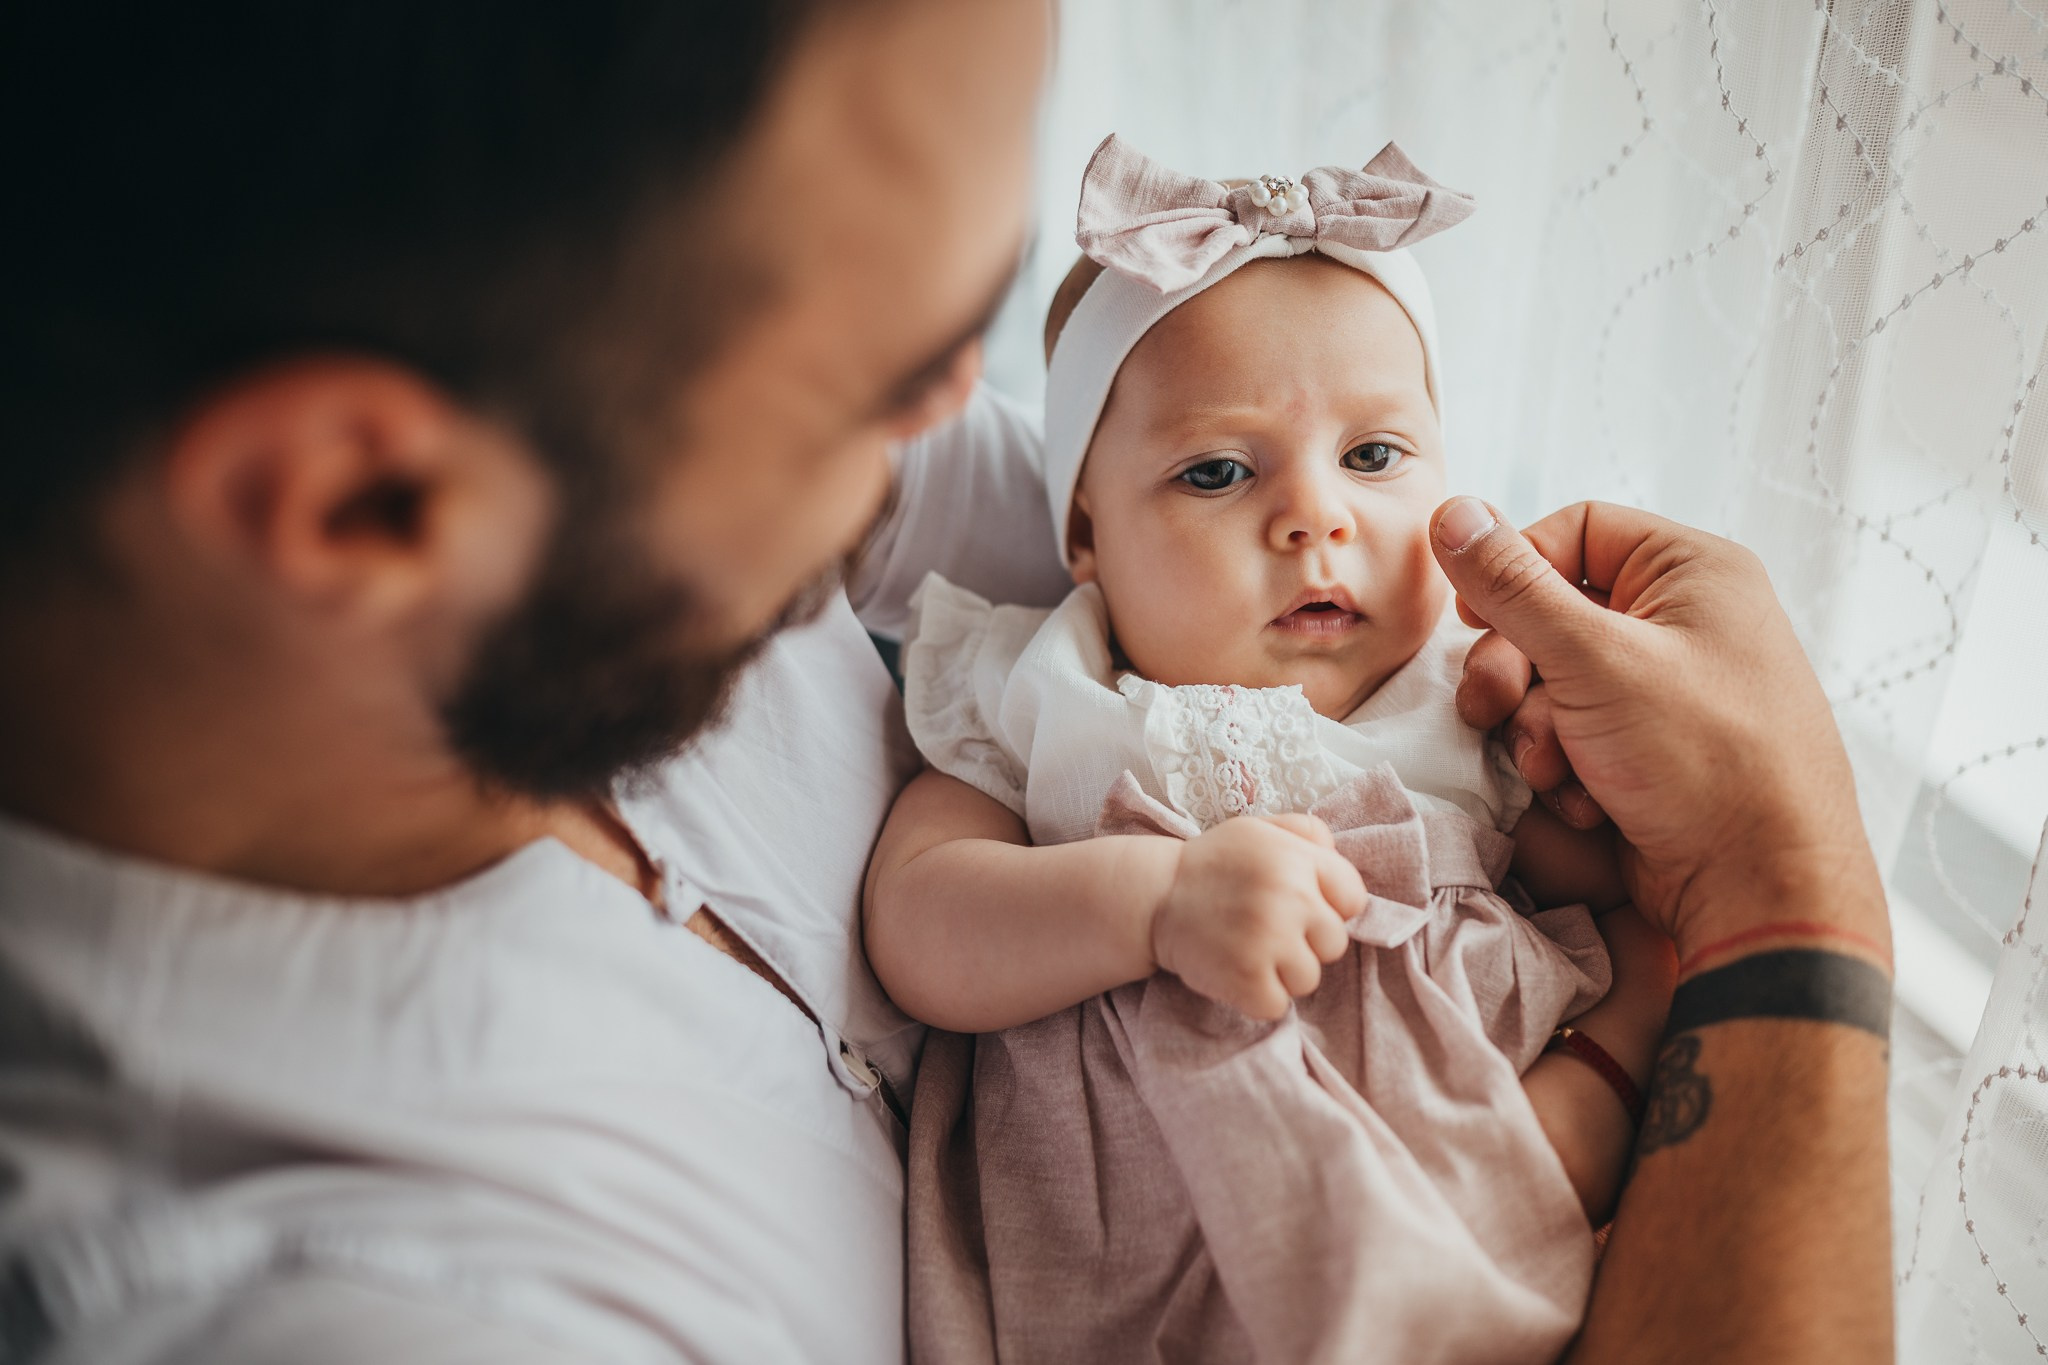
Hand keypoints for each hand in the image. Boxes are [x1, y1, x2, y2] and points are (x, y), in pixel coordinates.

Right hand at [1151, 814, 1367, 1019]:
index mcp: (1297, 859)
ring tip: (1249, 951)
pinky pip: (1277, 1005)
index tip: (1299, 908)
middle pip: (1335, 944)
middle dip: (1306, 943)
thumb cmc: (1213, 864)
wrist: (1153, 896)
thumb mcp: (1259, 829)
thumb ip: (1306, 832)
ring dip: (1282, 973)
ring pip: (1309, 979)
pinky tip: (1236, 971)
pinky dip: (1256, 996)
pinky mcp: (1246, 979)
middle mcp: (1289, 898)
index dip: (1328, 906)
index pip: (1353, 899)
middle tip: (1267, 932)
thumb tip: (1338, 855)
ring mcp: (1268, 941)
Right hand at [1429, 498, 1884, 952]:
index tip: (1474, 618)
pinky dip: (1566, 767)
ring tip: (1553, 770)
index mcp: (1694, 572)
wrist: (1761, 890)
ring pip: (1556, 682)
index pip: (1575, 529)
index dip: (1513, 571)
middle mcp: (1688, 622)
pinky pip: (1581, 734)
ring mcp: (1673, 690)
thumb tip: (1451, 511)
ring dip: (1536, 730)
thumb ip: (1513, 586)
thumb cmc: (1703, 760)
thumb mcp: (1594, 660)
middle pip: (1554, 613)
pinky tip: (1584, 799)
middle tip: (1492, 707)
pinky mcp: (1657, 750)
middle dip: (1515, 671)